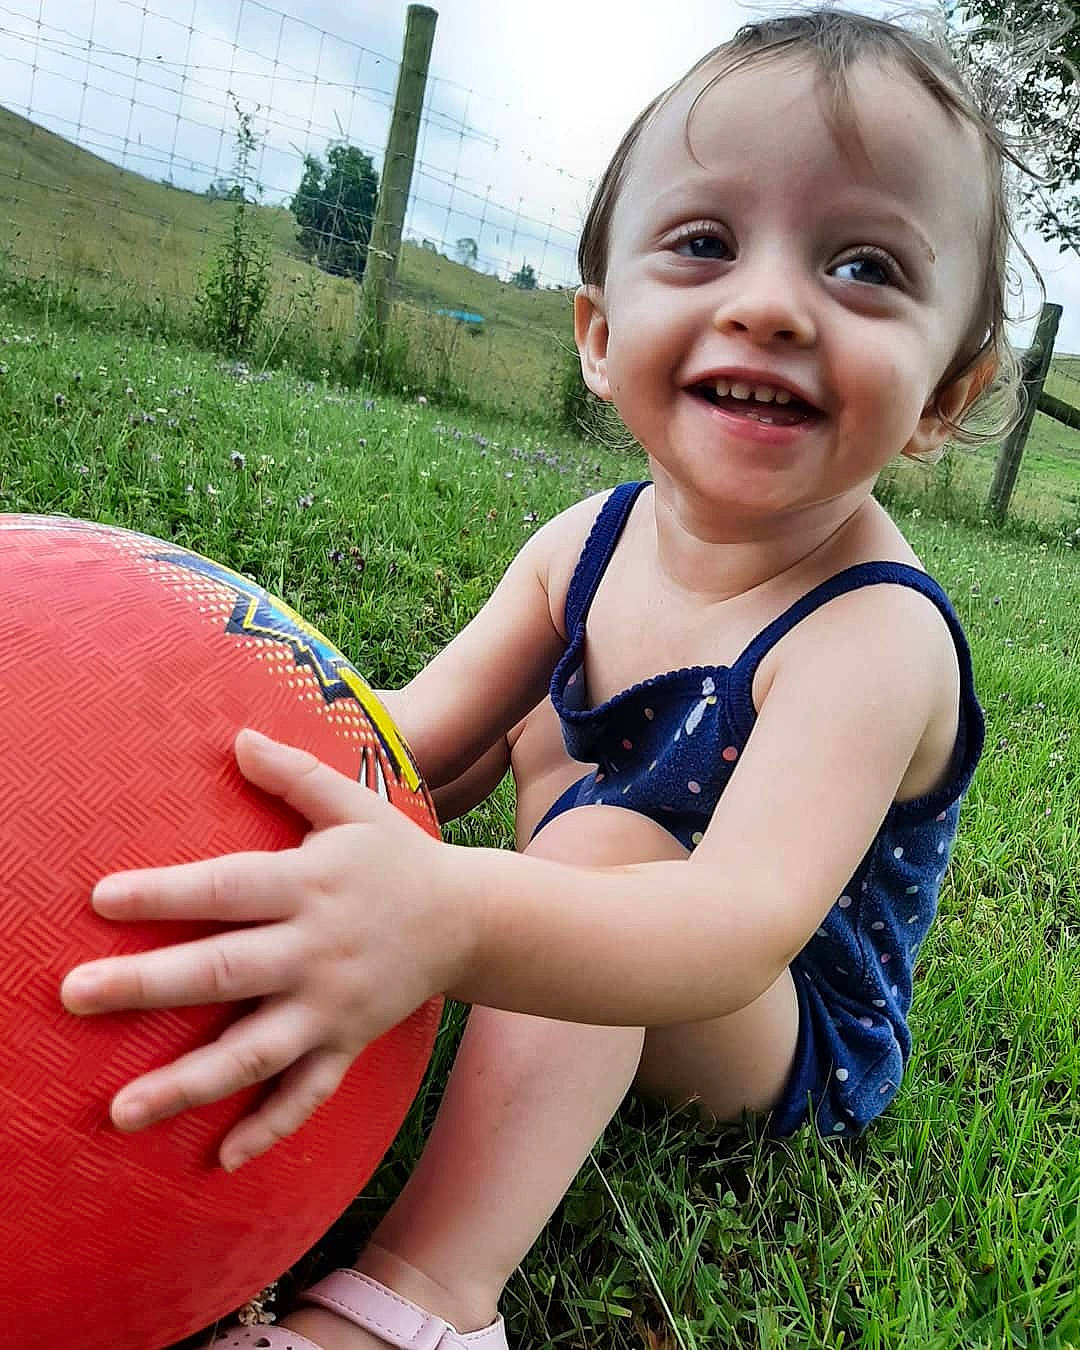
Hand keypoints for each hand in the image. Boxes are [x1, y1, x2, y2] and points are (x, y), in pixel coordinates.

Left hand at [60, 729, 469, 1170]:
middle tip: (75, 995)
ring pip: (253, 1052)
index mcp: (310, 885)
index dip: (165, 894)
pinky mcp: (347, 1043)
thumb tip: (237, 737)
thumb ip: (295, 775)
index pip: (226, 888)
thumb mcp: (354, 806)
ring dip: (186, 1083)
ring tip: (120, 1110)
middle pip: (223, 972)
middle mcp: (315, 950)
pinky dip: (269, 1128)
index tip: (101, 899)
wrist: (469, 919)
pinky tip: (220, 1157)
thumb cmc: (396, 856)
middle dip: (146, 986)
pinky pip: (308, 1094)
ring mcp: (331, 1006)